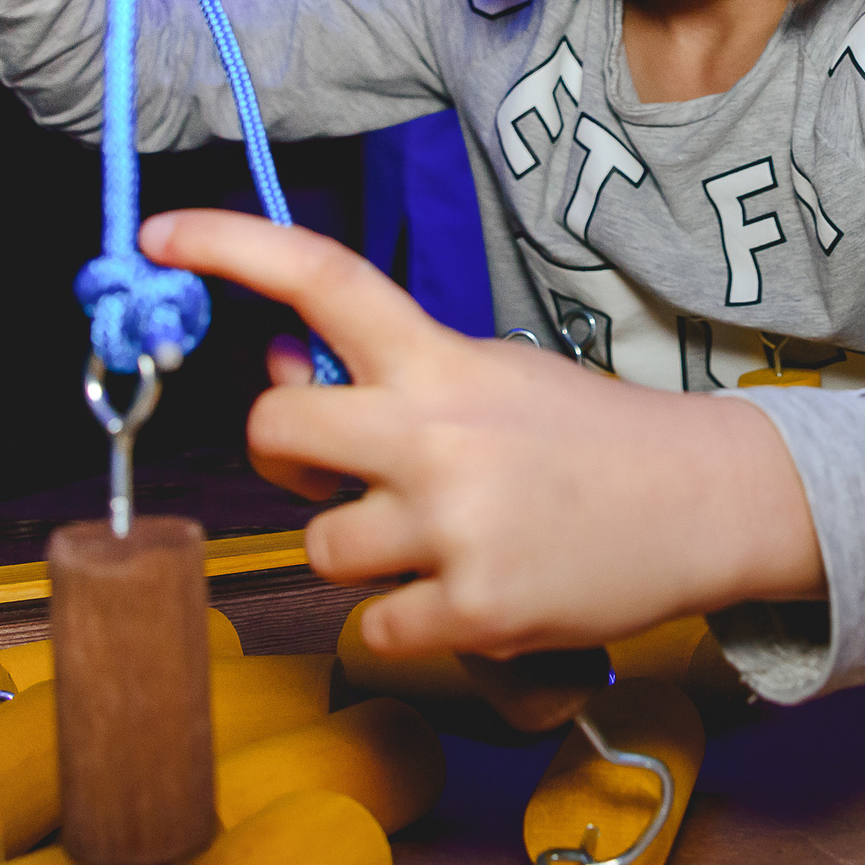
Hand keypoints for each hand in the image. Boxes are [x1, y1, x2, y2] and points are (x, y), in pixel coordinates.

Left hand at [139, 209, 825, 659]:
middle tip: (335, 467)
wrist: (705, 500)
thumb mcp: (491, 377)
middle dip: (285, 452)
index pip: (326, 280)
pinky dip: (411, 619)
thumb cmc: (588, 438)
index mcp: (442, 361)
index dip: (233, 247)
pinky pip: (375, 627)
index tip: (160, 237)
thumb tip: (282, 364)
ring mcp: (453, 524)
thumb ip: (393, 378)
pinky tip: (473, 589)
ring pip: (321, 546)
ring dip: (362, 550)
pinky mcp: (475, 610)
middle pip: (274, 427)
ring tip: (443, 538)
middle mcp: (437, 433)